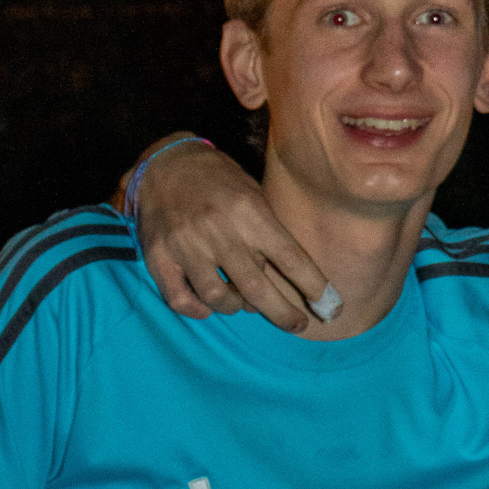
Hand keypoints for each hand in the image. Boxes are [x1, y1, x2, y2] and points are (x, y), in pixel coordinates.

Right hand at [121, 140, 333, 331]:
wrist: (164, 163)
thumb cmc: (218, 180)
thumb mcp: (253, 194)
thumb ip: (268, 232)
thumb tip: (292, 277)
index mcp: (249, 212)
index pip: (289, 257)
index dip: (313, 285)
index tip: (330, 307)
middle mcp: (219, 231)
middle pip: (257, 289)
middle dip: (283, 314)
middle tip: (297, 325)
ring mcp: (186, 246)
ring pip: (219, 299)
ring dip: (237, 307)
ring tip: (242, 300)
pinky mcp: (158, 257)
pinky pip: (182, 300)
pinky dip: (199, 310)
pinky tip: (208, 304)